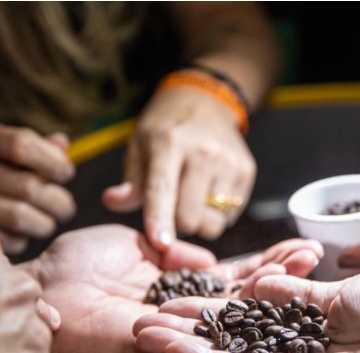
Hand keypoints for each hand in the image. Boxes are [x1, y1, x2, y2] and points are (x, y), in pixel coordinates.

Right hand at [0, 124, 75, 253]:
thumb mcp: (4, 155)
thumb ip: (36, 149)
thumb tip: (62, 143)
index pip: (21, 145)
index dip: (53, 161)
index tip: (66, 174)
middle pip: (27, 187)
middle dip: (57, 201)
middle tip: (65, 209)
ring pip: (17, 217)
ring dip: (43, 224)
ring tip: (46, 224)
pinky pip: (2, 239)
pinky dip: (20, 241)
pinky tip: (21, 236)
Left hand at [21, 224, 321, 352]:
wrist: (39, 287)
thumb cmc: (76, 260)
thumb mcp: (134, 239)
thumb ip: (172, 250)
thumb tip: (206, 255)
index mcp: (178, 282)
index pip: (231, 272)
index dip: (264, 259)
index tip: (296, 244)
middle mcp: (184, 305)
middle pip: (242, 291)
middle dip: (281, 270)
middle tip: (315, 252)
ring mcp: (178, 326)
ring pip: (234, 310)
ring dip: (272, 288)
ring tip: (307, 264)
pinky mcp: (163, 344)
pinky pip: (206, 330)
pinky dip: (238, 314)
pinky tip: (269, 294)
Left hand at [103, 87, 255, 248]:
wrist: (205, 101)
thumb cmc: (165, 129)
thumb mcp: (139, 146)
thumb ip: (129, 181)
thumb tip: (113, 201)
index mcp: (168, 143)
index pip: (162, 189)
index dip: (160, 219)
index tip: (161, 244)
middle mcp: (203, 152)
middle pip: (190, 216)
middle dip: (177, 224)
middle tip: (172, 208)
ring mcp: (229, 162)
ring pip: (213, 221)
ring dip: (199, 222)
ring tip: (192, 201)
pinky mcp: (246, 171)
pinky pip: (230, 216)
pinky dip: (217, 214)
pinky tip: (209, 193)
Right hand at [134, 274, 359, 352]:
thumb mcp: (338, 292)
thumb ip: (294, 292)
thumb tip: (260, 283)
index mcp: (307, 327)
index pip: (252, 314)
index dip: (219, 302)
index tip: (188, 289)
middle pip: (228, 338)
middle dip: (188, 325)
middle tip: (146, 312)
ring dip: (179, 344)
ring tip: (139, 328)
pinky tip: (163, 343)